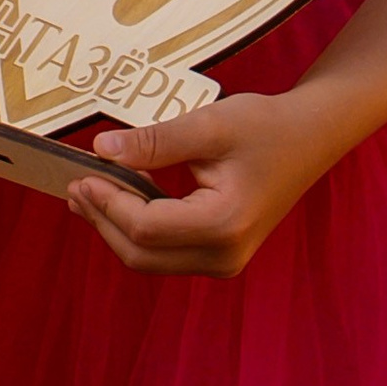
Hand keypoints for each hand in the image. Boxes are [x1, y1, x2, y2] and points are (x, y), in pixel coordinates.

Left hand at [66, 84, 345, 277]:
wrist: (311, 137)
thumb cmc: (266, 126)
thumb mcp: (210, 125)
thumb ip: (155, 141)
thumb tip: (101, 150)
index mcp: (223, 224)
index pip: (145, 226)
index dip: (107, 203)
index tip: (80, 174)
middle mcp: (224, 254)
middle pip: (142, 253)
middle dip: (104, 221)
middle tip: (75, 188)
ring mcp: (224, 260)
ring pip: (150, 259)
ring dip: (116, 229)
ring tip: (88, 196)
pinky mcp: (221, 255)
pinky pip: (166, 253)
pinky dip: (138, 231)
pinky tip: (121, 203)